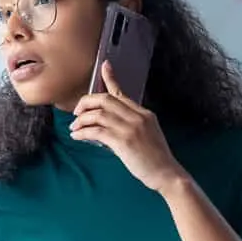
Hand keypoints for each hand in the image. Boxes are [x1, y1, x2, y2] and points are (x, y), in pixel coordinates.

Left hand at [70, 61, 187, 191]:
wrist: (167, 174)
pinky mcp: (124, 142)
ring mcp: (131, 128)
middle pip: (106, 99)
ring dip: (82, 119)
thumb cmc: (156, 159)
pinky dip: (83, 132)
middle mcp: (138, 117)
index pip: (122, 93)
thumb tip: (108, 124)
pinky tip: (77, 136)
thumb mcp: (148, 134)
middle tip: (76, 112)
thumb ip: (131, 125)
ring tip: (74, 127)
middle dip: (86, 103)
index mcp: (144, 113)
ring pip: (99, 114)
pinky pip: (97, 131)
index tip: (104, 66)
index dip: (110, 78)